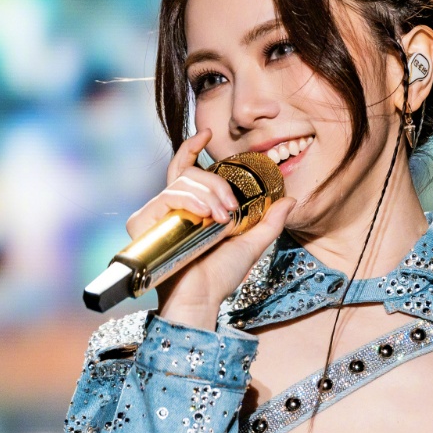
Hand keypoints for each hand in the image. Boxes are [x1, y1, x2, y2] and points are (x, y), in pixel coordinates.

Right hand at [125, 129, 294, 329]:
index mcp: (191, 210)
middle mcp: (170, 209)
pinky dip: (190, 201)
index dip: (192, 148)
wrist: (201, 298)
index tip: (207, 134)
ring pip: (182, 182)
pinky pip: (167, 196)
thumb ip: (269, 221)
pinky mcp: (142, 223)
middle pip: (190, 173)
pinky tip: (206, 218)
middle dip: (216, 183)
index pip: (186, 169)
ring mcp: (155, 215)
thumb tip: (289, 200)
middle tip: (231, 209)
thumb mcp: (252, 244)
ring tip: (222, 219)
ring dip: (208, 194)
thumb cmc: (220, 278)